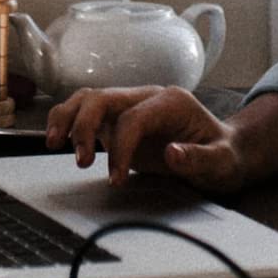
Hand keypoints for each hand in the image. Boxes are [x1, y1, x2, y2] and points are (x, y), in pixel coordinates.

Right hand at [45, 85, 247, 191]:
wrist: (225, 151)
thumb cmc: (224, 155)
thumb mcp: (223, 162)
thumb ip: (200, 158)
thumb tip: (172, 154)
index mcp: (170, 102)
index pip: (133, 117)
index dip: (120, 147)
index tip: (115, 179)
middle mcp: (146, 97)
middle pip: (103, 98)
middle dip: (84, 126)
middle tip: (80, 160)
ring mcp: (130, 106)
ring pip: (89, 98)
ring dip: (68, 118)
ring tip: (53, 143)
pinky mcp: (119, 120)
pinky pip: (87, 113)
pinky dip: (69, 122)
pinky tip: (58, 139)